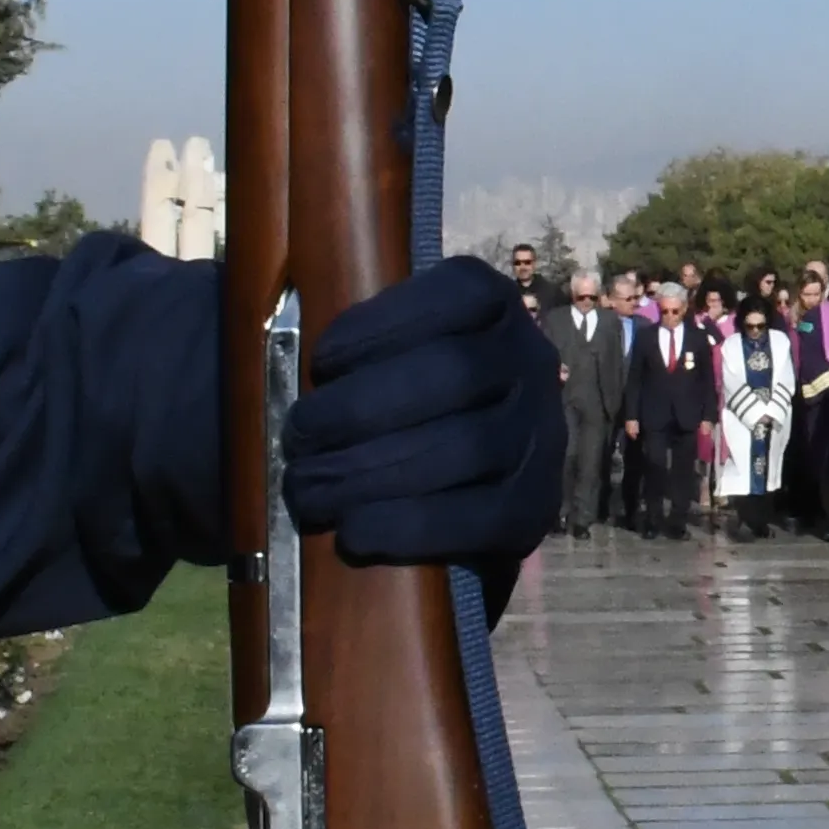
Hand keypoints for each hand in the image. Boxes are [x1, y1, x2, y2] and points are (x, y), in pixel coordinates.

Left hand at [280, 259, 567, 574]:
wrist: (461, 486)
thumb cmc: (403, 402)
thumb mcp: (391, 350)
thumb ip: (361, 347)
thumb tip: (285, 361)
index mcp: (495, 309)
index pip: (458, 296)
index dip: (385, 327)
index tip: (322, 362)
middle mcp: (534, 363)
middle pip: (454, 375)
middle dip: (361, 409)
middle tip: (298, 439)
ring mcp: (543, 436)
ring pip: (467, 447)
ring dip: (372, 472)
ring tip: (310, 491)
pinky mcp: (536, 507)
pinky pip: (482, 519)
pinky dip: (411, 526)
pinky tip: (356, 532)